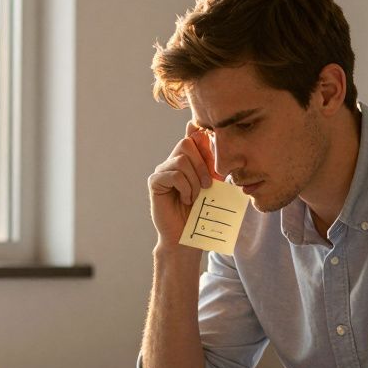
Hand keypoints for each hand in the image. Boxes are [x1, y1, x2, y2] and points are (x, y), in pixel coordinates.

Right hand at [147, 121, 217, 246]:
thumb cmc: (202, 211)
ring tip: (195, 196)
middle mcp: (171, 162)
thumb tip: (201, 132)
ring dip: (194, 180)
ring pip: (181, 160)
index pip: (192, 137)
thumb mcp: (212, 183)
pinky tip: (185, 199)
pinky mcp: (155, 182)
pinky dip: (185, 188)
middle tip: (207, 185)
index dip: (202, 140)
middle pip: (186, 144)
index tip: (211, 159)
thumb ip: (209, 161)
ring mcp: (162, 172)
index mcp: (186, 160)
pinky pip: (174, 175)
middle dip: (202, 165)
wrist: (189, 235)